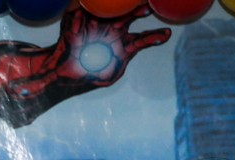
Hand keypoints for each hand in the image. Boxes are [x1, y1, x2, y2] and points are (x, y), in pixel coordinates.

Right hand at [53, 5, 169, 88]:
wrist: (67, 72)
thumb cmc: (91, 75)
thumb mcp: (108, 76)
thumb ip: (118, 66)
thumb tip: (126, 52)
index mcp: (122, 44)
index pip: (141, 39)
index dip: (154, 36)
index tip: (167, 34)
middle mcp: (112, 29)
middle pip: (128, 17)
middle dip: (139, 11)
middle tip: (148, 8)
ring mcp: (96, 24)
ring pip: (107, 13)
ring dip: (113, 11)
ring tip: (114, 14)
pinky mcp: (78, 22)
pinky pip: (78, 17)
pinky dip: (77, 23)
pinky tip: (76, 33)